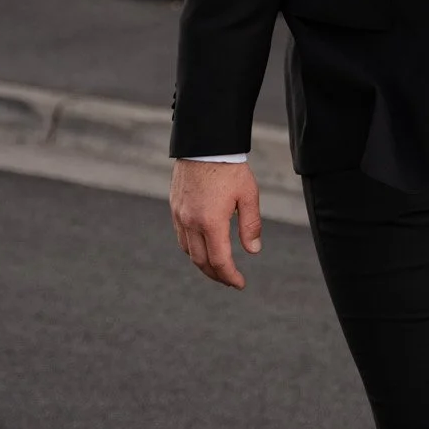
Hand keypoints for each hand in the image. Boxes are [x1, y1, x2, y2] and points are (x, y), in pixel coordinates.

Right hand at [170, 160, 262, 288]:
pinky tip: (203, 248)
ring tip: (218, 269)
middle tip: (230, 281)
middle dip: (216, 275)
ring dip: (202, 264)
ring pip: (188, 251)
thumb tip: (253, 251)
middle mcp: (191, 222)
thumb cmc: (230, 167)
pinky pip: (181, 237)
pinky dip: (192, 249)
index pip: (219, 260)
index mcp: (211, 221)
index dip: (230, 276)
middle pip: (200, 261)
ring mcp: (180, 215)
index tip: (240, 284)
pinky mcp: (175, 207)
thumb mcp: (248, 195)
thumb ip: (250, 225)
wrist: (204, 144)